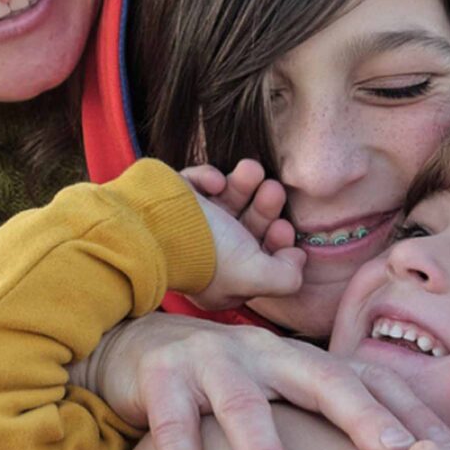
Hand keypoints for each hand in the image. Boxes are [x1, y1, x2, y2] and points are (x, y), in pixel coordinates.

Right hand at [72, 311, 449, 449]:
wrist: (138, 348)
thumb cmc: (228, 389)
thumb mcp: (284, 398)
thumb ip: (333, 428)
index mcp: (302, 361)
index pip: (368, 379)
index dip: (410, 410)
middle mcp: (265, 354)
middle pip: (320, 378)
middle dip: (360, 414)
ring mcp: (211, 363)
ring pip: (242, 405)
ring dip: (263, 449)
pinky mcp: (159, 380)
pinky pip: (173, 427)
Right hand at [178, 160, 304, 308]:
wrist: (152, 227)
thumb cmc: (206, 255)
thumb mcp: (256, 276)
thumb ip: (287, 277)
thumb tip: (298, 259)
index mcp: (223, 278)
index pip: (258, 259)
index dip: (278, 243)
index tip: (285, 229)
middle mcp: (209, 252)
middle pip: (247, 226)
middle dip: (266, 207)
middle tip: (274, 190)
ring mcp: (191, 223)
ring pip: (228, 199)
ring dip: (244, 184)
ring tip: (252, 170)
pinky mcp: (176, 197)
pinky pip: (199, 182)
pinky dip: (209, 177)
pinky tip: (213, 182)